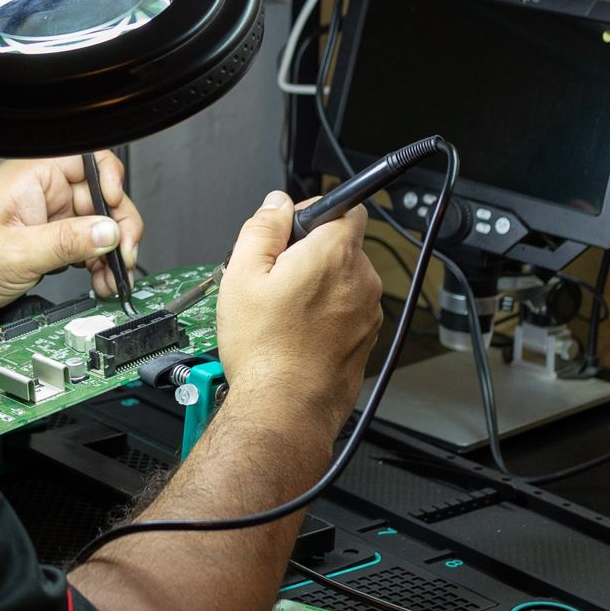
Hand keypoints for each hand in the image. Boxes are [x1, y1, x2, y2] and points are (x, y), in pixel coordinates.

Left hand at [0, 151, 143, 319]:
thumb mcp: (15, 254)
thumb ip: (65, 242)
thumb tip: (109, 232)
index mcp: (31, 177)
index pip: (90, 159)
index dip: (111, 183)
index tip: (114, 216)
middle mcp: (42, 190)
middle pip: (102, 196)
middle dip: (118, 228)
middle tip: (123, 257)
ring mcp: (45, 214)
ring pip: (96, 224)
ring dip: (109, 251)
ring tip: (110, 278)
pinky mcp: (45, 237)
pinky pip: (82, 243)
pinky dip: (94, 262)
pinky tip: (98, 280)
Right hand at [216, 188, 382, 437]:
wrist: (285, 407)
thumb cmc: (264, 348)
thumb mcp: (241, 275)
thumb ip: (262, 228)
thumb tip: (276, 203)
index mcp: (334, 254)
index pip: (345, 207)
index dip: (313, 212)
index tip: (288, 231)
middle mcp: (362, 279)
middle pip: (342, 244)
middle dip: (311, 252)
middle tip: (275, 278)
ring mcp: (368, 311)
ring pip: (345, 278)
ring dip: (319, 284)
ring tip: (283, 311)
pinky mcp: (366, 337)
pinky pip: (347, 309)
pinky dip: (327, 312)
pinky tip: (298, 332)